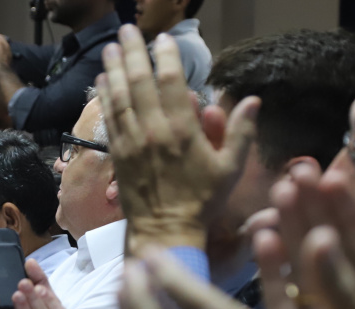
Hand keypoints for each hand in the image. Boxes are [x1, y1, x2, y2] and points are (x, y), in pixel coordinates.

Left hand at [97, 26, 258, 254]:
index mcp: (182, 132)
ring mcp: (132, 143)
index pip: (171, 83)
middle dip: (132, 53)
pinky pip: (110, 119)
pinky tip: (103, 81)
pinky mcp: (118, 155)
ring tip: (110, 47)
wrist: (165, 231)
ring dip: (113, 69)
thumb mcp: (230, 169)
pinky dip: (105, 97)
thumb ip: (241, 133)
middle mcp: (153, 132)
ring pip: (120, 97)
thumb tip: (252, 100)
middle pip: (139, 83)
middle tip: (127, 30)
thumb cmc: (202, 202)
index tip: (164, 39)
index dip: (166, 57)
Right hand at [263, 165, 354, 308]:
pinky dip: (269, 273)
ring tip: (274, 196)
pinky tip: (260, 240)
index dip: (352, 216)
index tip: (336, 177)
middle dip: (313, 212)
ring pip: (300, 272)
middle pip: (329, 253)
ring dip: (288, 233)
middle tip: (295, 172)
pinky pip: (278, 303)